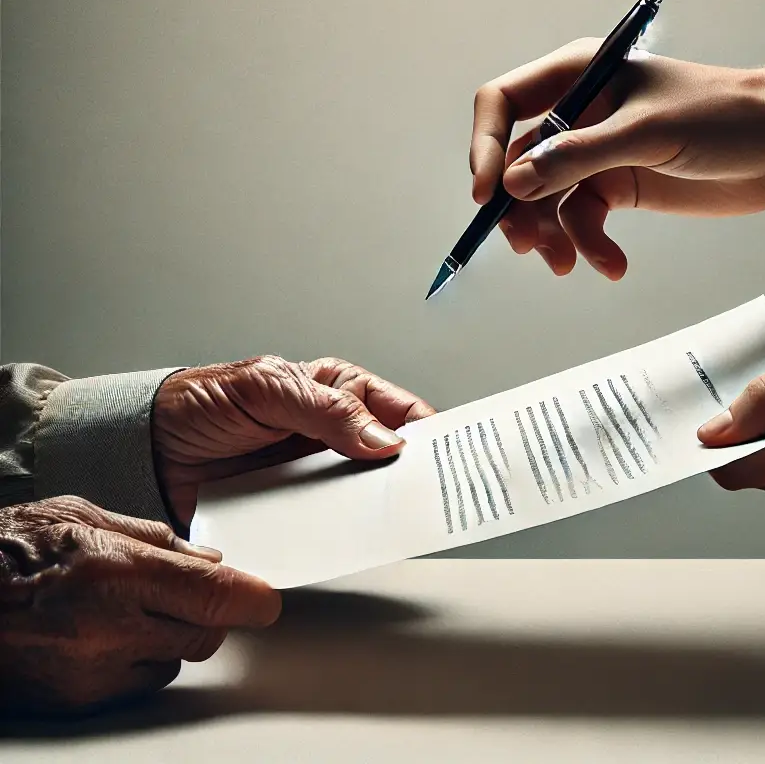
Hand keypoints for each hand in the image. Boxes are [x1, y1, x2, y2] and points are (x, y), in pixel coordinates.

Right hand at [0, 495, 278, 714]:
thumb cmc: (6, 552)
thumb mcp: (84, 514)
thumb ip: (154, 537)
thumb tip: (206, 559)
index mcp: (116, 570)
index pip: (212, 594)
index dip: (251, 599)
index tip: (267, 600)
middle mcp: (109, 627)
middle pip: (204, 634)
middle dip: (209, 614)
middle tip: (191, 594)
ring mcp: (91, 671)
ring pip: (173, 663)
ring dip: (171, 639)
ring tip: (129, 609)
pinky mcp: (75, 702)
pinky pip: (137, 686)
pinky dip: (137, 663)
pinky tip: (106, 635)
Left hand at [152, 356, 434, 527]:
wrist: (145, 450)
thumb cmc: (203, 403)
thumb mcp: (267, 390)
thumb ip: (328, 411)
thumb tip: (384, 441)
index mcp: (337, 394)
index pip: (398, 411)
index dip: (429, 431)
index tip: (452, 452)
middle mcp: (333, 437)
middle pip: (391, 460)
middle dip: (413, 476)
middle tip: (434, 494)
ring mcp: (315, 478)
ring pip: (364, 498)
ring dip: (379, 511)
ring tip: (398, 524)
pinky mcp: (293, 514)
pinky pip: (328, 529)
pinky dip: (341, 538)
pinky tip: (350, 543)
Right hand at [470, 41, 764, 278]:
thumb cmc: (725, 116)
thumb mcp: (648, 133)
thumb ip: (579, 156)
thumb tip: (512, 183)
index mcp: (579, 76)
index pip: (502, 103)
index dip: (484, 146)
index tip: (487, 194)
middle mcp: (579, 113)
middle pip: (517, 161)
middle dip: (519, 206)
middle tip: (527, 245)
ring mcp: (597, 153)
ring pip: (545, 198)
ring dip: (552, 234)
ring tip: (567, 264)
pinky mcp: (618, 188)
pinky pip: (581, 220)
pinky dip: (588, 245)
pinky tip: (610, 265)